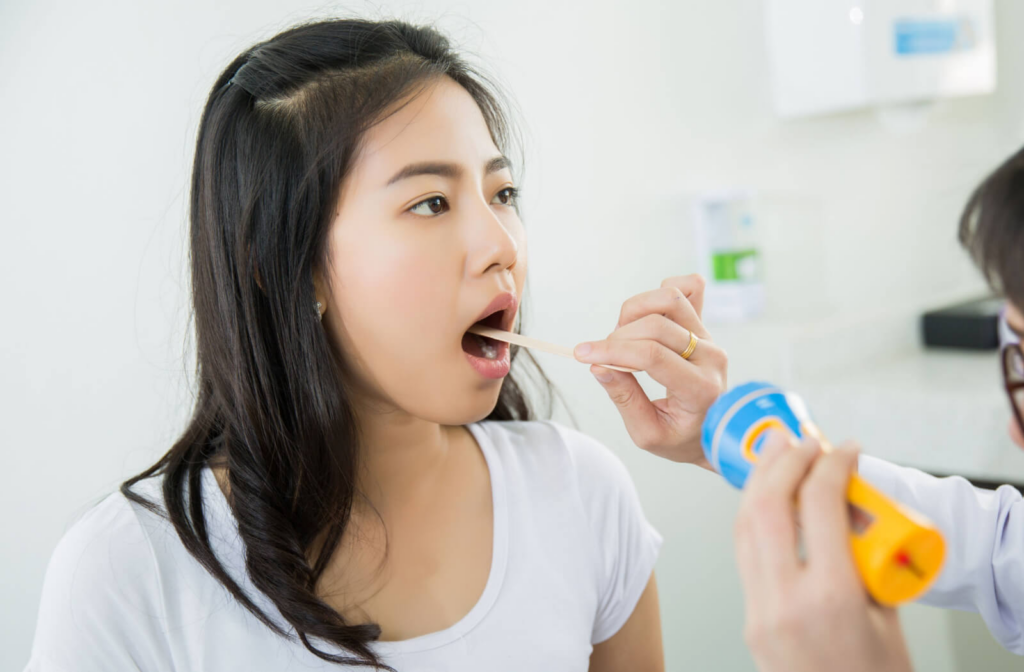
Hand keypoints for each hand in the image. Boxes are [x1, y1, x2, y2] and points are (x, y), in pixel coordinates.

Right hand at [573, 274, 726, 466]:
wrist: (712, 432)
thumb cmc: (680, 438)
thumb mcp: (647, 434)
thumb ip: (624, 399)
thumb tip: (598, 366)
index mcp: (700, 389)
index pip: (652, 355)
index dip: (612, 351)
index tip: (582, 354)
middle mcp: (711, 356)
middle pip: (656, 325)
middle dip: (617, 337)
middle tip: (602, 356)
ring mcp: (710, 338)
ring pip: (670, 299)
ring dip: (634, 312)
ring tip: (622, 338)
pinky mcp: (704, 326)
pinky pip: (688, 289)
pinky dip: (660, 293)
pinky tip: (645, 315)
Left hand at [734, 433, 913, 671]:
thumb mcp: (889, 614)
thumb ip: (866, 558)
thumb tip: (850, 511)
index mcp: (831, 599)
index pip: (820, 507)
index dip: (831, 465)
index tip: (844, 449)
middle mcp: (785, 602)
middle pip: (766, 508)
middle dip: (781, 462)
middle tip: (800, 439)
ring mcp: (760, 612)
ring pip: (743, 528)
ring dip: (758, 483)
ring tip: (777, 454)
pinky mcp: (750, 620)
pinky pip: (744, 554)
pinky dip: (753, 517)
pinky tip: (767, 499)